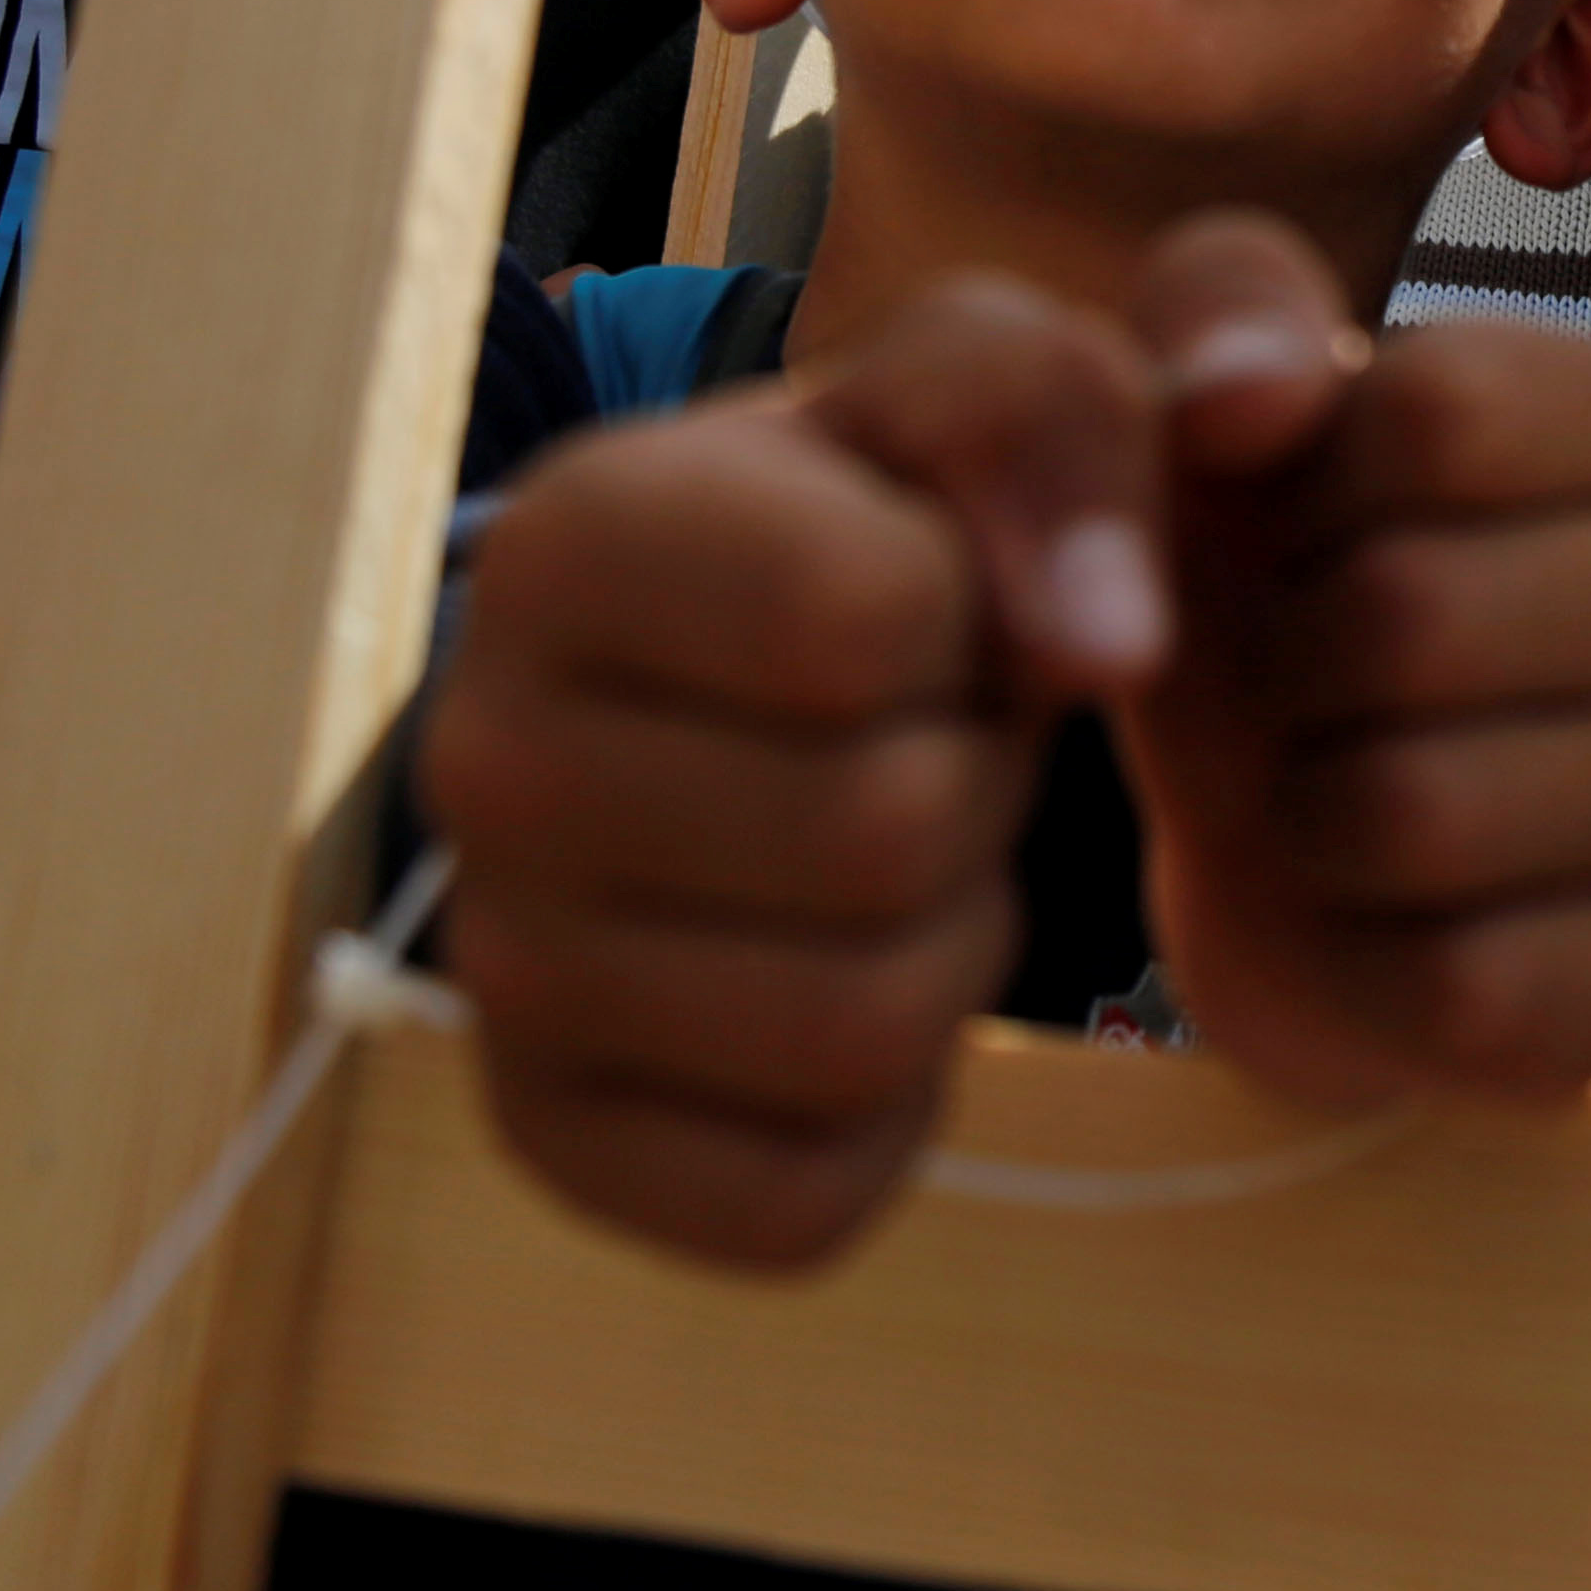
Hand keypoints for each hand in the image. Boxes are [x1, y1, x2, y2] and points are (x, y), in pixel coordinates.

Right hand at [421, 278, 1173, 1269]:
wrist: (760, 681)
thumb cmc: (887, 518)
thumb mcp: (982, 388)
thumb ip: (1053, 424)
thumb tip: (1112, 644)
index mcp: (564, 541)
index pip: (872, 622)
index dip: (974, 611)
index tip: (928, 595)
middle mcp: (479, 757)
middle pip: (883, 840)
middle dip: (973, 784)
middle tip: (923, 736)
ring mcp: (497, 967)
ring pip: (856, 1032)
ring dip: (947, 941)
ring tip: (892, 849)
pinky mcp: (554, 1140)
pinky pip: (803, 1202)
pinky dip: (886, 1111)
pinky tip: (845, 973)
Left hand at [1115, 215, 1590, 1113]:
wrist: (1291, 846)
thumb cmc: (1273, 597)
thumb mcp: (1218, 427)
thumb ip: (1219, 323)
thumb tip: (1251, 397)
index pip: (1436, 410)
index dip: (1296, 488)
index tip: (1298, 534)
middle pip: (1412, 613)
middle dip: (1283, 669)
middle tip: (1297, 692)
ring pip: (1419, 814)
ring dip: (1305, 821)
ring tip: (1330, 797)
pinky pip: (1465, 988)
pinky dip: (1362, 966)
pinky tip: (1381, 920)